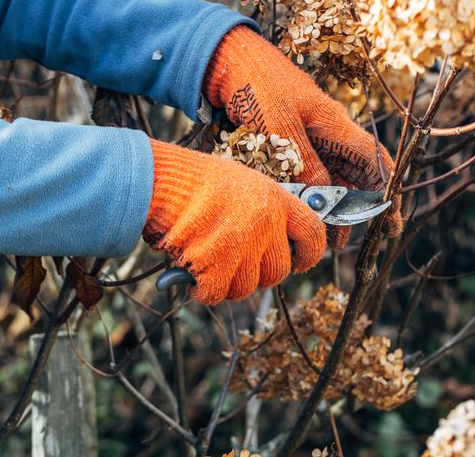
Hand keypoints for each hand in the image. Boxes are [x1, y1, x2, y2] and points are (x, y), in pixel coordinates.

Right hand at [143, 139, 325, 303]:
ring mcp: (241, 246)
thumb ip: (263, 210)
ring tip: (210, 265)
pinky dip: (203, 291)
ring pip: (246, 287)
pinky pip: (216, 293)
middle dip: (258, 274)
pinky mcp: (215, 265)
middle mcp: (265, 224)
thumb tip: (274, 241)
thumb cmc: (195, 179)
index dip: (309, 254)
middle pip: (278, 271)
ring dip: (227, 283)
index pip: (313, 235)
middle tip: (237, 264)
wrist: (160, 180)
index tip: (299, 261)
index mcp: (277, 200)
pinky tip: (193, 277)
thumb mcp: (242, 182)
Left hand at [203, 26, 401, 247]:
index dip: (385, 191)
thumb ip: (303, 162)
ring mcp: (306, 135)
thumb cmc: (254, 82)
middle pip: (352, 175)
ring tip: (320, 235)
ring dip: (327, 206)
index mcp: (334, 124)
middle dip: (353, 209)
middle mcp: (326, 131)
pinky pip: (303, 173)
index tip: (391, 221)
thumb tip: (323, 197)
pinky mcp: (285, 140)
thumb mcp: (279, 124)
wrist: (223, 58)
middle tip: (343, 242)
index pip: (372, 161)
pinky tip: (299, 212)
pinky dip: (305, 194)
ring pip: (328, 177)